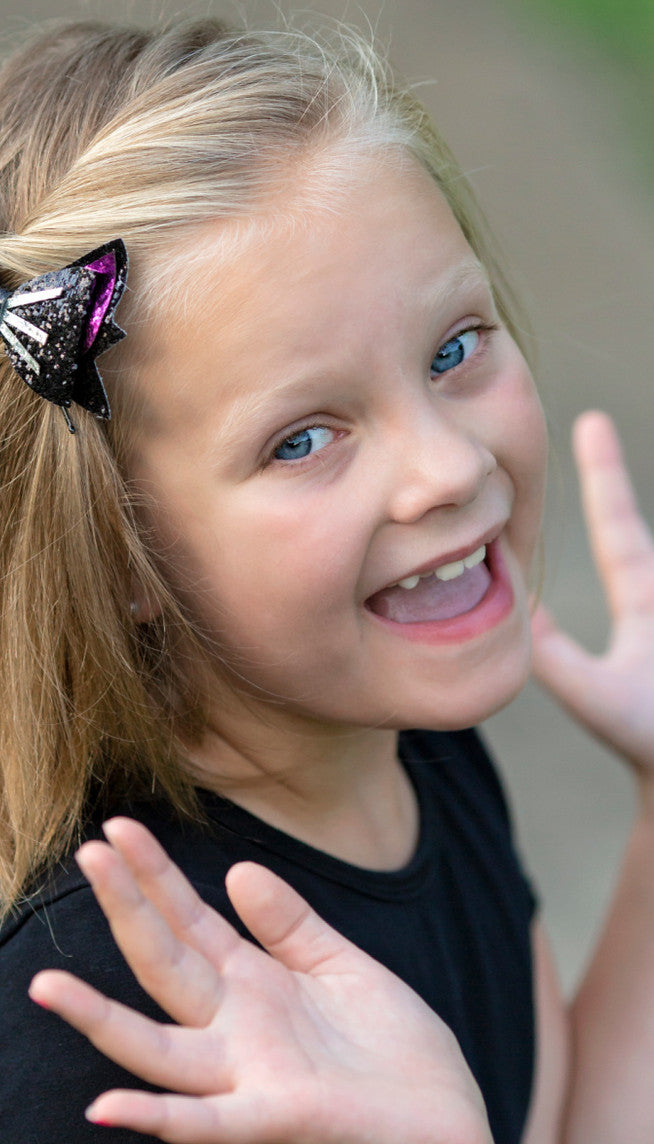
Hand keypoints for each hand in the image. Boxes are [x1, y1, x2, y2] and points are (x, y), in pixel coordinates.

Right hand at [29, 818, 490, 1143]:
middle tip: (87, 851)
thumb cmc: (400, 1053)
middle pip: (163, 963)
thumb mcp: (342, 968)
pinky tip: (105, 1106)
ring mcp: (250, 1076)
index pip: (187, 919)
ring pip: (157, 1047)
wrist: (455, 1123)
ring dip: (99, 1019)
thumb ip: (290, 924)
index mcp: (253, 985)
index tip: (117, 826)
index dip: (153, 874)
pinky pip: (207, 1123)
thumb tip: (237, 868)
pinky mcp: (279, 1118)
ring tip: (44, 985)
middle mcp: (236, 1029)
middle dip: (125, 909)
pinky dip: (156, 1116)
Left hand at [532, 411, 653, 780]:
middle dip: (620, 476)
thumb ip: (555, 654)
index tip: (589, 422)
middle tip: (600, 418)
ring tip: (600, 435)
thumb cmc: (645, 740)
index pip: (620, 528)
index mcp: (644, 600)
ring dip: (638, 522)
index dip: (604, 478)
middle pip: (644, 531)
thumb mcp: (594, 693)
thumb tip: (518, 610)